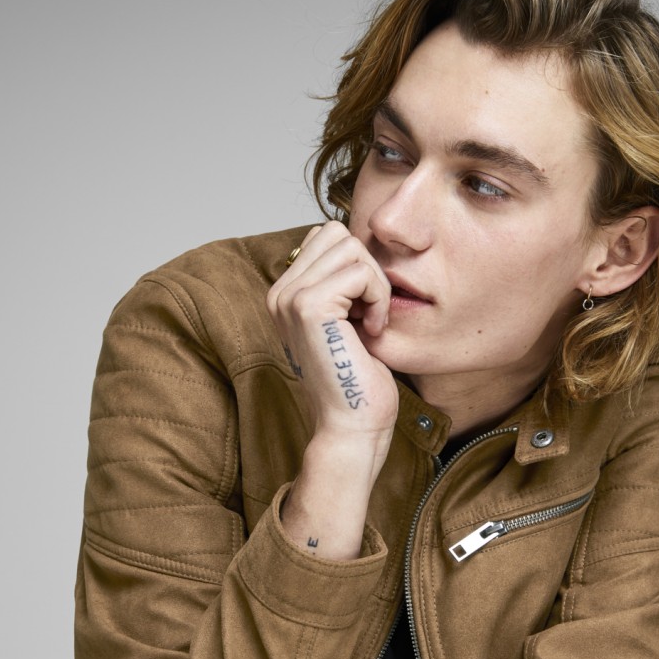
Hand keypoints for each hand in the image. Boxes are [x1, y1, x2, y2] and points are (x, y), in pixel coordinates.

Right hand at [268, 221, 398, 440]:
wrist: (352, 425)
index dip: (357, 266)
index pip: (326, 237)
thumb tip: (359, 243)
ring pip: (350, 246)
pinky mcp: (309, 306)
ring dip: (375, 283)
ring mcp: (290, 298)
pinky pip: (360, 271)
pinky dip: (378, 298)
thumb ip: (343, 282)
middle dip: (367, 268)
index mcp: (284, 295)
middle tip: (370, 313)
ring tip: (370, 322)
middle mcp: (280, 293)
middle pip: (336, 233)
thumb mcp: (347, 321)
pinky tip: (372, 332)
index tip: (362, 311)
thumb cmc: (358, 381)